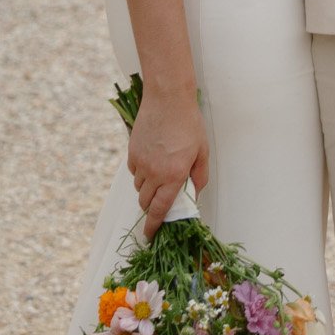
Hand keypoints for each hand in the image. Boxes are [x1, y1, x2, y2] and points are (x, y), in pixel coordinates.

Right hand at [128, 87, 208, 239]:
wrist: (168, 98)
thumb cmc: (189, 124)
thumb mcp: (202, 152)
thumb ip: (199, 178)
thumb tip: (192, 196)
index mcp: (173, 175)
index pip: (160, 210)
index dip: (154, 226)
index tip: (150, 236)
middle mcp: (154, 172)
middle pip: (146, 202)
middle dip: (152, 207)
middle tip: (162, 201)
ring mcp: (141, 162)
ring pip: (139, 187)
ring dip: (147, 189)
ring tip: (160, 175)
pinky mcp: (132, 151)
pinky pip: (134, 171)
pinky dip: (141, 173)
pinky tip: (152, 160)